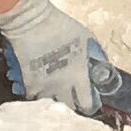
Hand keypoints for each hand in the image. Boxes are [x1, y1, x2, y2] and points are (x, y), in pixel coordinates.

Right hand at [0, 0, 118, 116]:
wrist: (31, 22)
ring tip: (55, 88)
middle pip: (69, 108)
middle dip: (73, 104)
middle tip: (73, 96)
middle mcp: (61, 86)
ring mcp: (43, 87)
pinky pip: (33, 97)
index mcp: (78, 75)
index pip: (87, 103)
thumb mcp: (87, 38)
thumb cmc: (62, 26)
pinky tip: (40, 84)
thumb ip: (96, 56)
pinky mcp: (27, 84)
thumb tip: (102, 69)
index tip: (90, 102)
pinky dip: (37, 93)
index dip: (90, 105)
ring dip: (54, 98)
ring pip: (51, 103)